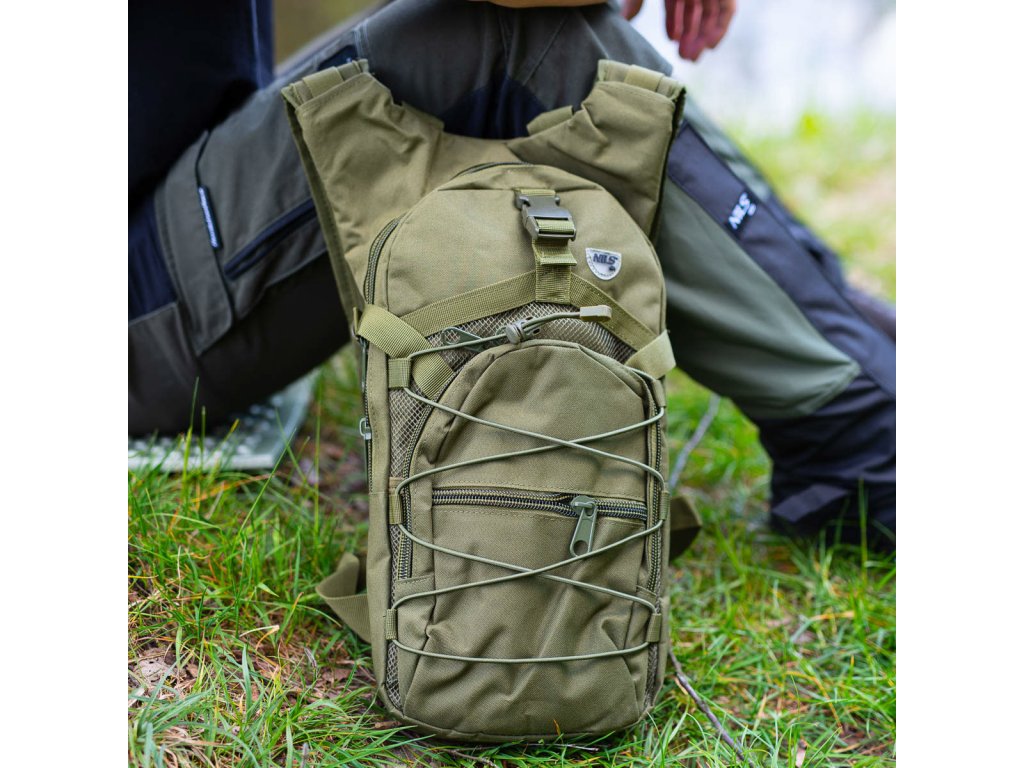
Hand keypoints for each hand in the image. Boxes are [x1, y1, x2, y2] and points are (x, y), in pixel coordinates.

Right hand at [621, 0, 735, 61]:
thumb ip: (635, 2)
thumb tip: (624, 20)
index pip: (675, 4)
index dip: (675, 24)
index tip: (673, 43)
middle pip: (694, 11)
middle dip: (690, 35)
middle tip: (685, 58)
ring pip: (710, 14)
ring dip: (702, 37)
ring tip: (693, 56)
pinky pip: (727, 10)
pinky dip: (720, 29)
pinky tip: (709, 46)